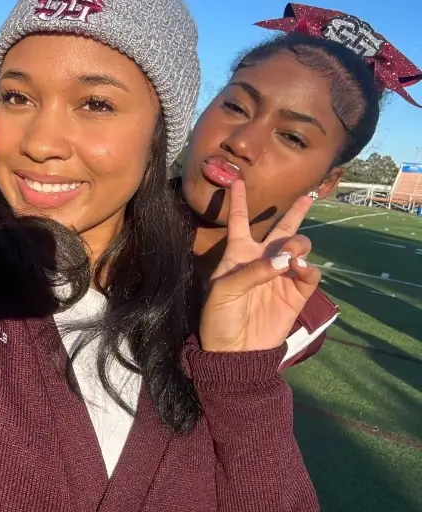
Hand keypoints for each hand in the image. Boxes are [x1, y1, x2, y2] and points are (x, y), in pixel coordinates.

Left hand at [199, 180, 320, 352]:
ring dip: (299, 243)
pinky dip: (310, 267)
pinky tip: (302, 267)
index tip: (238, 180)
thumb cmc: (220, 316)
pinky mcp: (296, 293)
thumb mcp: (225, 290)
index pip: (239, 221)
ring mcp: (282, 275)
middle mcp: (262, 259)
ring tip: (292, 254)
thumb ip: (254, 271)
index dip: (238, 201)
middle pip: (280, 228)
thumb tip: (287, 260)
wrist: (234, 350)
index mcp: (238, 254)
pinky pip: (310, 272)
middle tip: (306, 197)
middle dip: (294, 213)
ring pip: (299, 246)